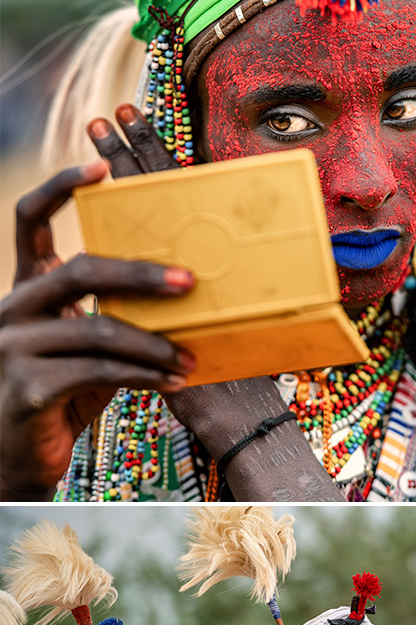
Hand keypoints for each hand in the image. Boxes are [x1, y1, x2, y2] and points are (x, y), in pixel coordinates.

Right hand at [0, 110, 195, 499]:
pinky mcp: (27, 389)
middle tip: (188, 281)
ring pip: (98, 328)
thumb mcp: (86, 348)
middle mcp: (10, 311)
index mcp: (26, 290)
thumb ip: (114, 317)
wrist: (19, 457)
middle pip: (79, 270)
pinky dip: (144, 374)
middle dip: (140, 273)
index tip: (101, 167)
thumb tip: (179, 295)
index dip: (61, 189)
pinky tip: (172, 380)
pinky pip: (100, 371)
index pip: (30, 221)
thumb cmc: (61, 394)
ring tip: (190, 355)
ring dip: (155, 343)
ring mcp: (12, 349)